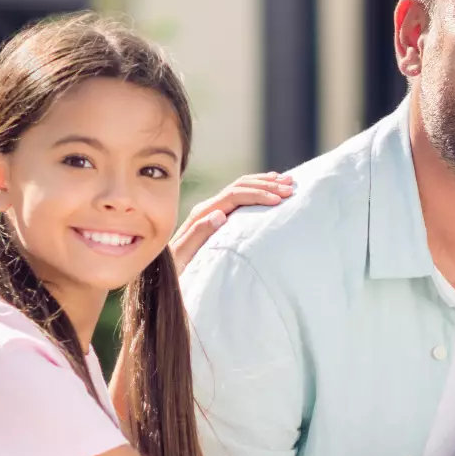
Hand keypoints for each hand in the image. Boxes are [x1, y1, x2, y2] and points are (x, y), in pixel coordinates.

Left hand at [171, 173, 294, 270]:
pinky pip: (239, 196)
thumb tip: (220, 214)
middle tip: (291, 186)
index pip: (234, 195)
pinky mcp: (216, 216)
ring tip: (288, 182)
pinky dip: (257, 188)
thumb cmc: (175, 269)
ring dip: (265, 183)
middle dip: (267, 185)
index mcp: (202, 214)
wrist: (163, 272)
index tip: (279, 199)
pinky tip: (271, 188)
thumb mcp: (183, 255)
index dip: (258, 194)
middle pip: (240, 186)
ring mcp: (212, 211)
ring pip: (241, 187)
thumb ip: (199, 234)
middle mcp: (207, 208)